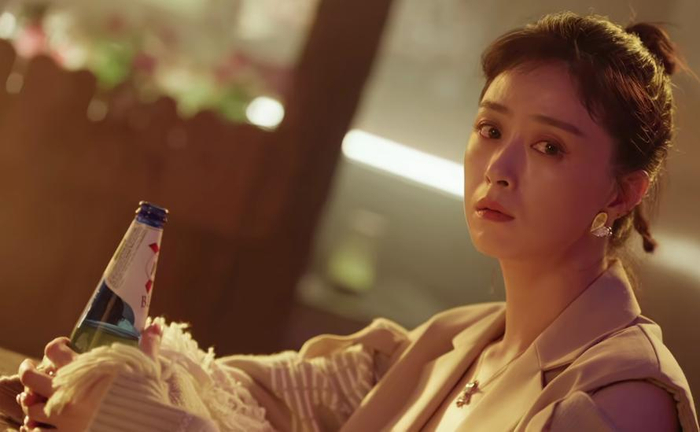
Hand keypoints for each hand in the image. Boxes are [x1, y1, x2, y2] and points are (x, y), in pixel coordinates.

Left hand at [17, 323, 162, 430]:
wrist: (142, 427)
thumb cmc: (144, 397)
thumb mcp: (147, 368)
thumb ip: (148, 346)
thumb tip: (155, 325)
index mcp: (85, 373)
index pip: (54, 351)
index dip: (56, 346)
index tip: (62, 345)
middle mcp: (68, 393)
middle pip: (31, 377)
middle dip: (29, 371)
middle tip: (32, 368)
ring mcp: (62, 417)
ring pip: (31, 406)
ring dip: (33, 401)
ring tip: (38, 398)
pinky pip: (36, 431)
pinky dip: (36, 426)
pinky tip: (43, 422)